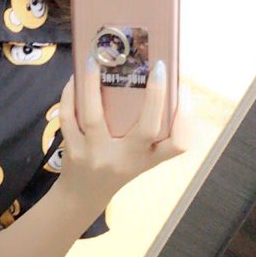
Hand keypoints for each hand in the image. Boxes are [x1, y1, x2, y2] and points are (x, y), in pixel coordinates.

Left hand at [58, 55, 195, 190]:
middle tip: (156, 65)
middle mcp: (125, 159)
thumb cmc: (118, 167)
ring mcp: (97, 155)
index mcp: (147, 158)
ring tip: (94, 59)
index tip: (186, 90)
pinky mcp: (73, 150)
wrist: (81, 197)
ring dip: (92, 84)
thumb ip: (155, 130)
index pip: (178, 144)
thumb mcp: (142, 156)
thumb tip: (162, 82)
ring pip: (94, 116)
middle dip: (155, 96)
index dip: (187, 119)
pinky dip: (69, 95)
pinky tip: (75, 78)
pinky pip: (68, 118)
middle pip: (146, 129)